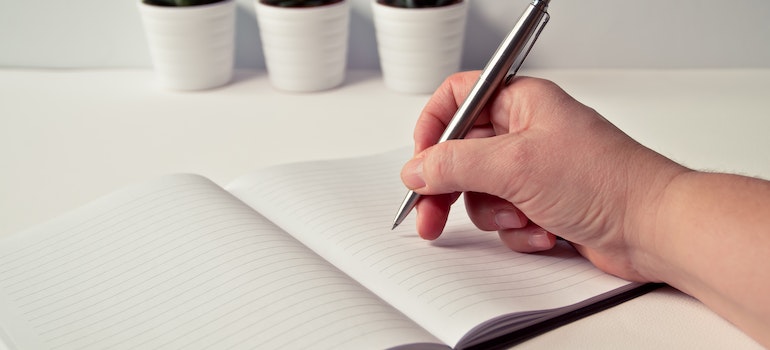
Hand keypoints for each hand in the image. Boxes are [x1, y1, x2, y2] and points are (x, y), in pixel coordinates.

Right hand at [401, 71, 685, 281]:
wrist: (653, 228)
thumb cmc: (606, 181)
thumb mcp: (515, 165)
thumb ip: (455, 164)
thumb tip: (417, 168)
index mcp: (522, 101)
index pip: (458, 98)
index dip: (432, 128)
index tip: (420, 161)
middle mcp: (527, 131)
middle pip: (462, 153)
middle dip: (448, 188)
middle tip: (431, 214)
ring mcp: (535, 170)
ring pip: (480, 192)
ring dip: (496, 213)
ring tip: (523, 217)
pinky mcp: (543, 203)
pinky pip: (505, 217)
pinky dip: (519, 230)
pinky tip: (545, 231)